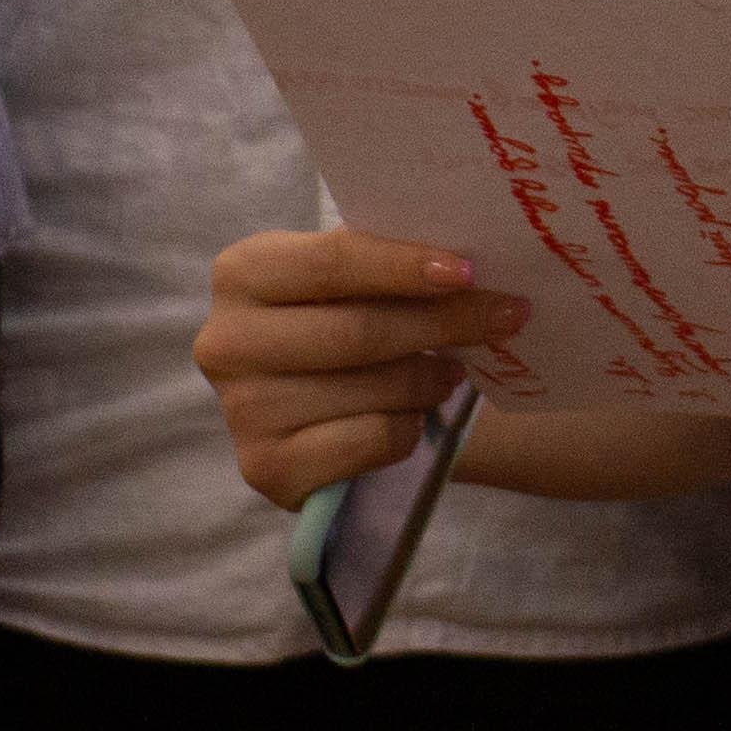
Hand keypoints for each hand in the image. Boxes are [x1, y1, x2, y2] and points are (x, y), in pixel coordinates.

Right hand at [193, 225, 528, 506]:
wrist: (319, 413)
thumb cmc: (341, 324)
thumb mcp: (353, 283)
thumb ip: (391, 264)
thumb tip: (470, 265)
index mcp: (242, 274)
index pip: (332, 261)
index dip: (404, 265)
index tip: (468, 271)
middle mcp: (225, 341)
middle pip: (358, 331)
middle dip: (444, 323)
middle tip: (505, 316)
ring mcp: (242, 411)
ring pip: (371, 389)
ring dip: (430, 379)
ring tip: (452, 370)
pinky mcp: (268, 469)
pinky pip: (369, 440)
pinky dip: (408, 427)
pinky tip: (413, 416)